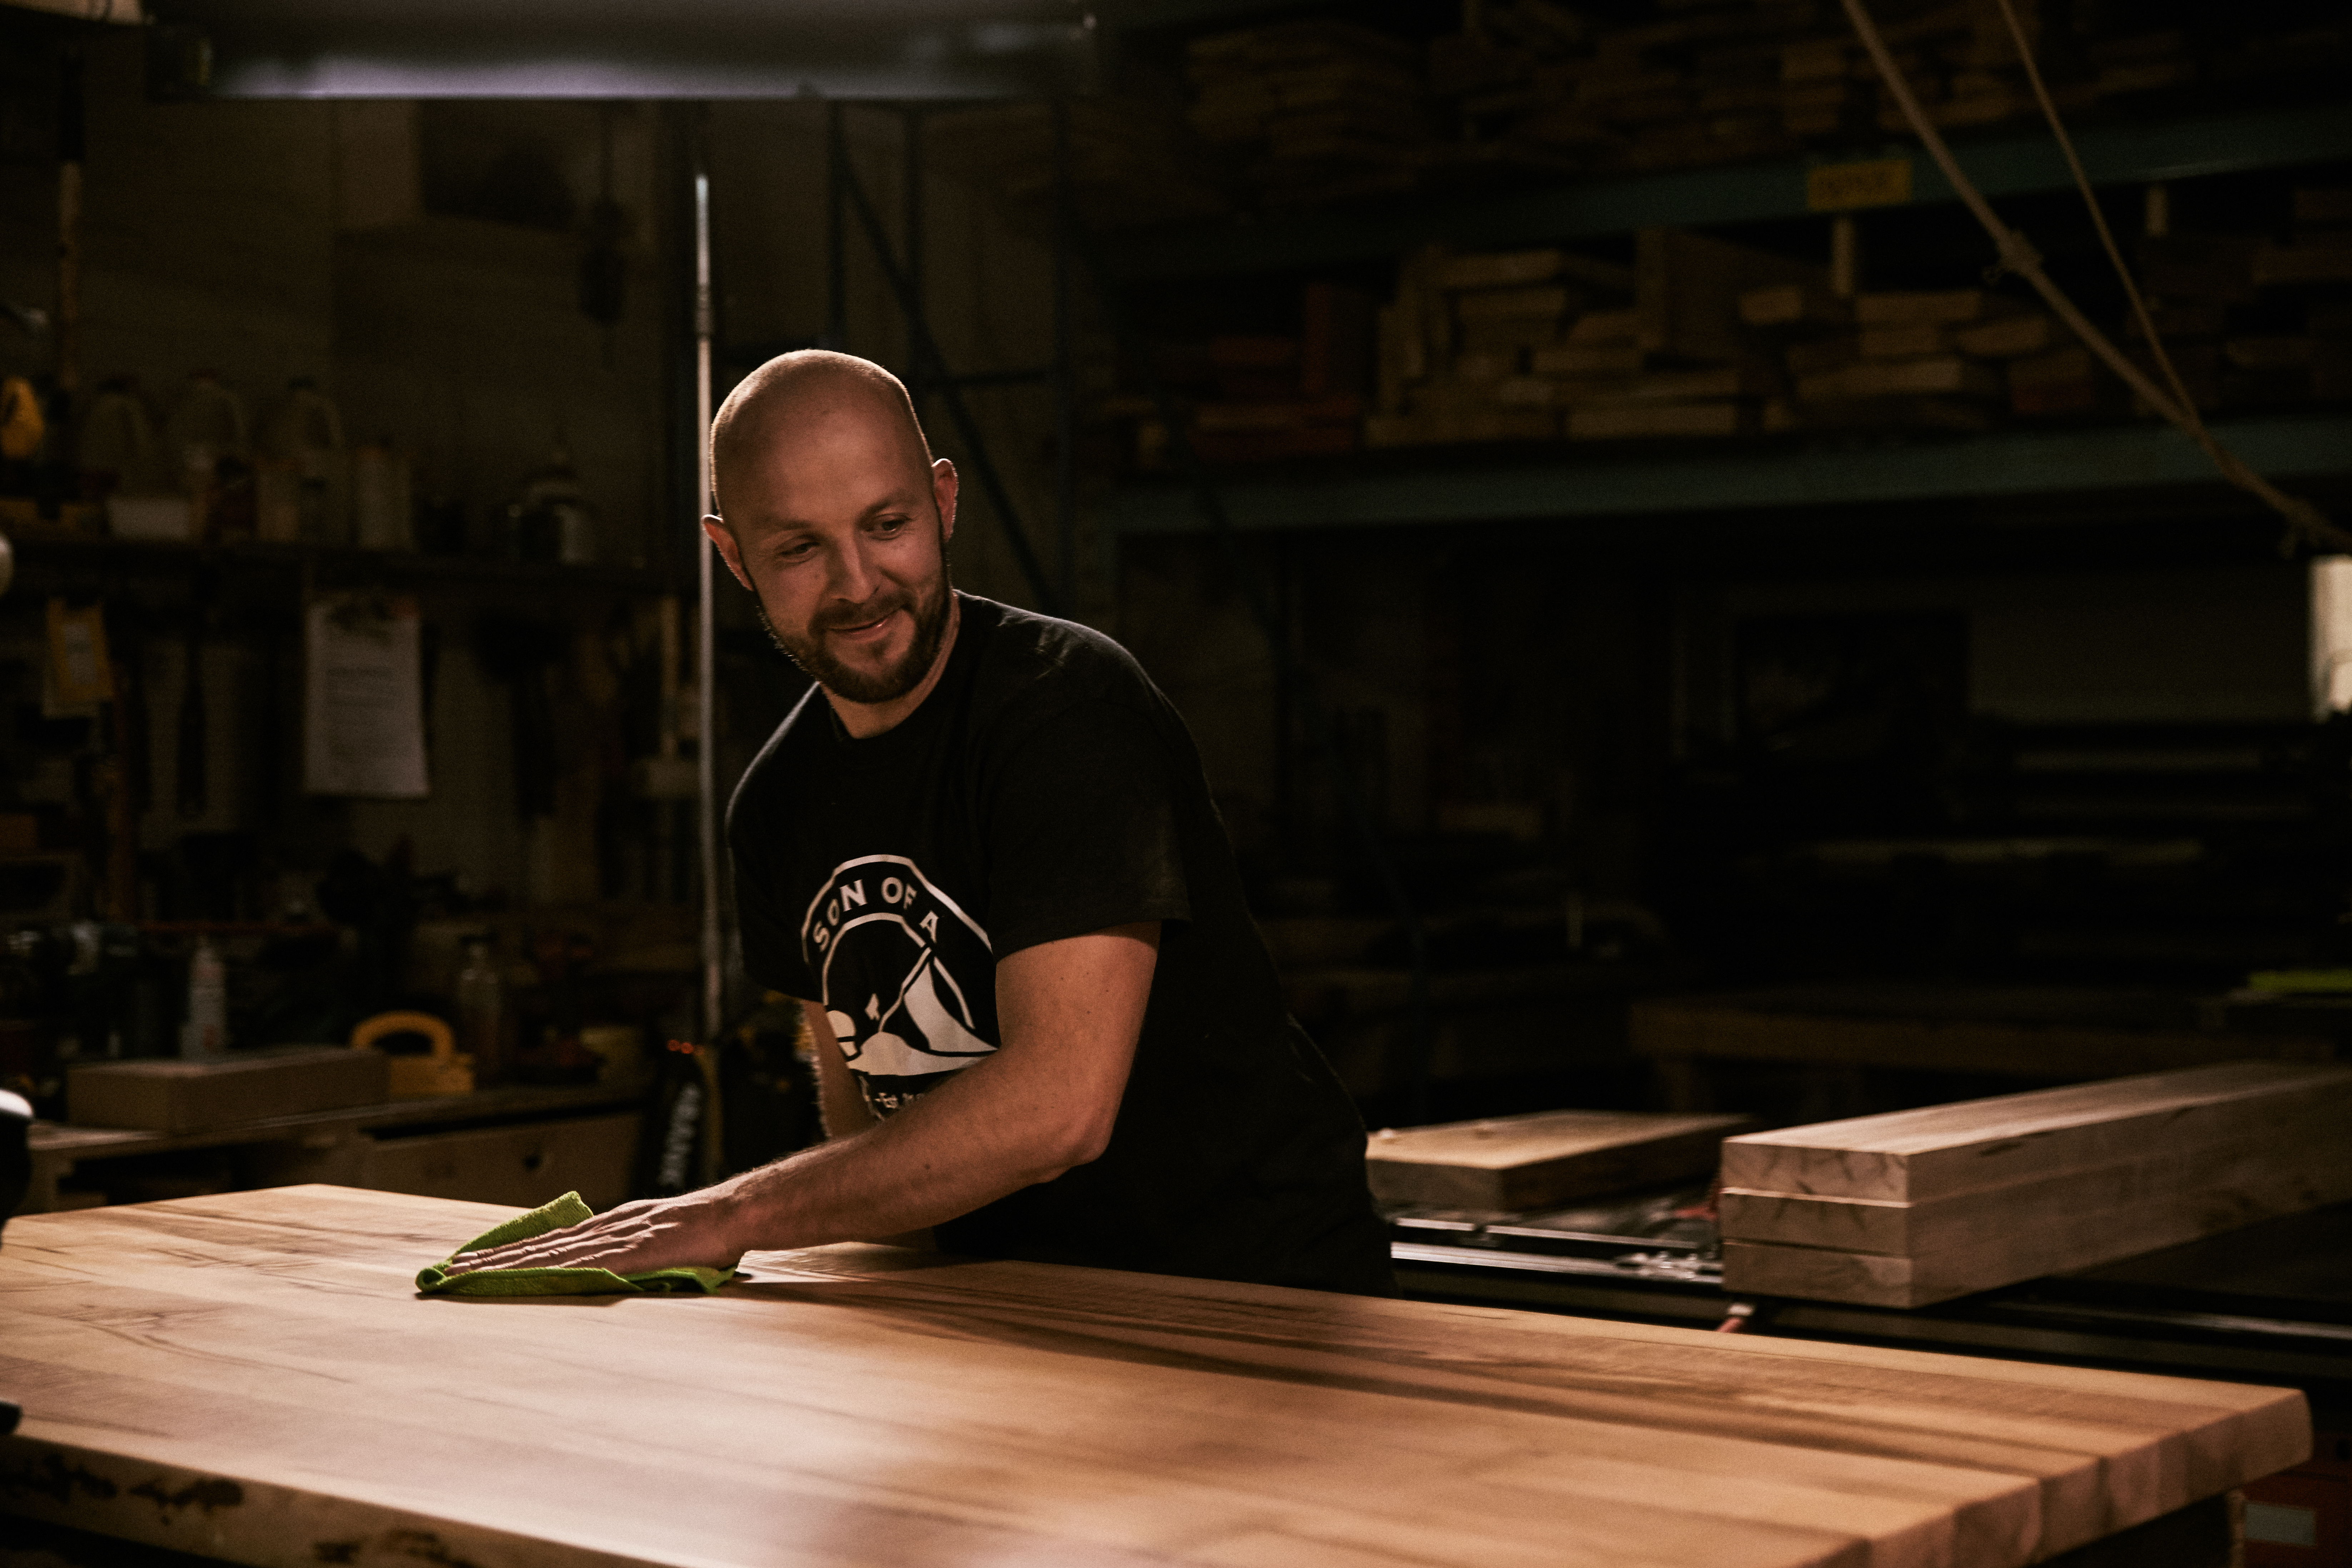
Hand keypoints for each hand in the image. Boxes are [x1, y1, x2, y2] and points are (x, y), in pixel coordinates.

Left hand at [443, 1192, 741, 1277]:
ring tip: (469, 1274)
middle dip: (493, 1259)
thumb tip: (610, 1270)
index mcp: (612, 1228)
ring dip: (507, 1265)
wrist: (733, 1214)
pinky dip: (547, 1272)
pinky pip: (580, 1266)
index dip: (511, 1251)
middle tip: (452, 1269)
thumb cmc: (704, 1232)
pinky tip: (522, 1279)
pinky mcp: (631, 1254)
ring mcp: (616, 1240)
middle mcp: (605, 1230)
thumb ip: (632, 1254)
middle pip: (539, 1246)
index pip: (550, 1241)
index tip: (476, 1260)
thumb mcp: (660, 1241)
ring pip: (550, 1254)